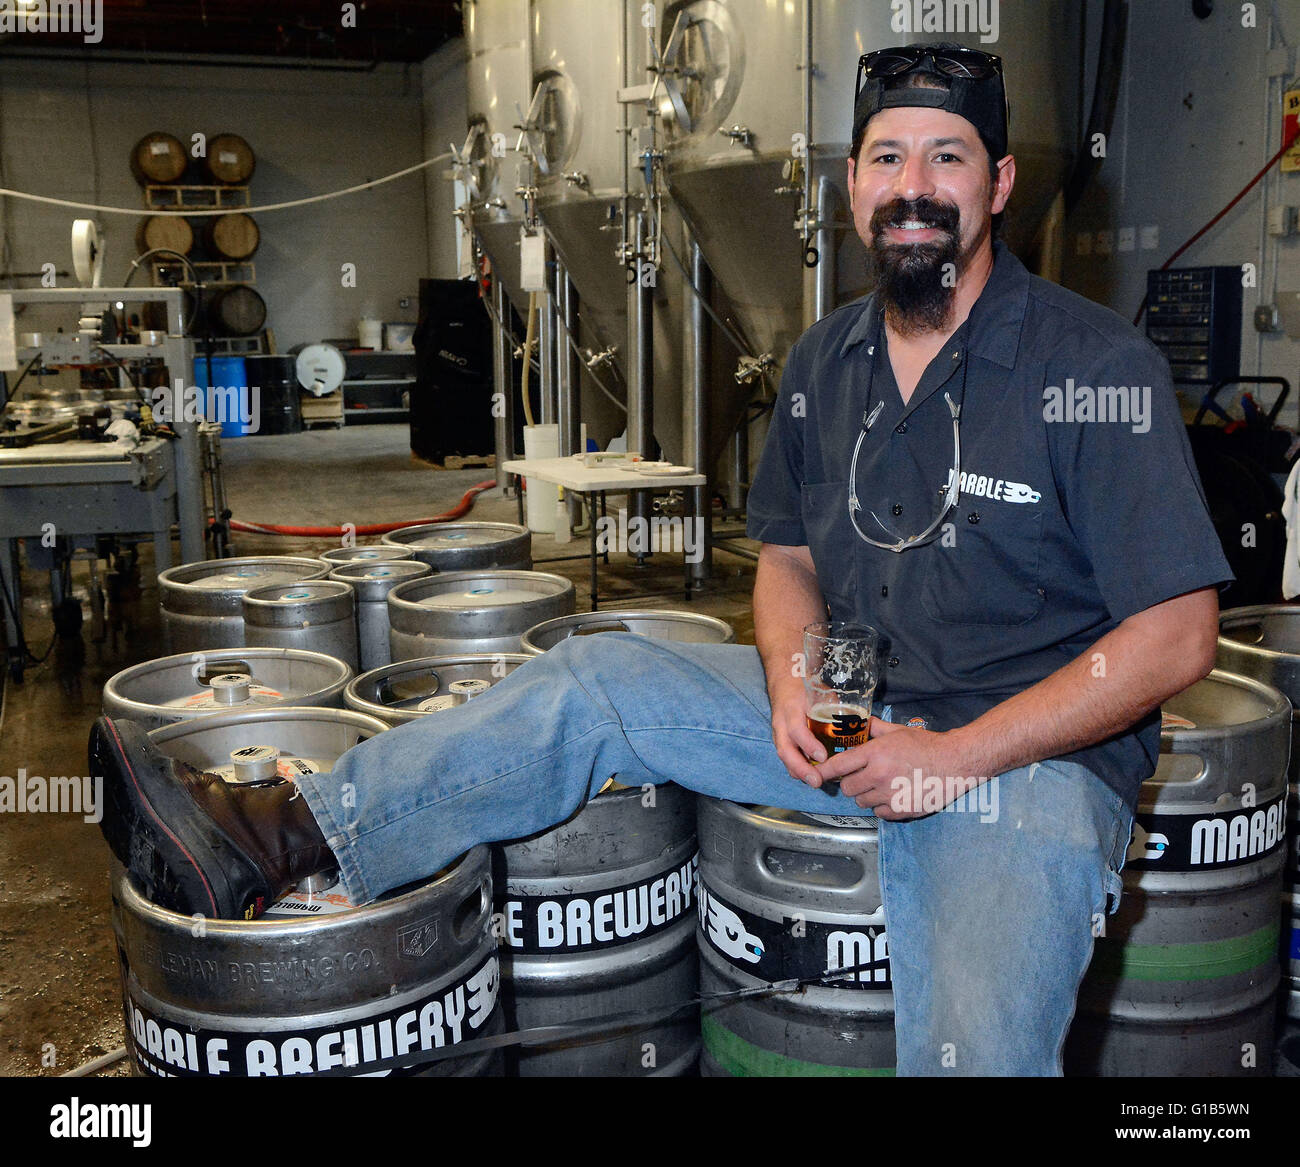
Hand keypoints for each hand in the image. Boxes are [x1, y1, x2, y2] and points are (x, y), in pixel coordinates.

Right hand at [768, 684, 827, 781]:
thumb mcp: (819, 692)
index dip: (809, 745)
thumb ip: (834, 707)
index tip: (823, 757)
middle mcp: (781, 724)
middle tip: (817, 781)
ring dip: (800, 772)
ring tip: (817, 782)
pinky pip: (787, 758)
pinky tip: (813, 776)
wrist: (784, 685)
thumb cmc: (805, 689)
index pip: (797, 730)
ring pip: (785, 758)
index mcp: (791, 709)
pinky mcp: (781, 741)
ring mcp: (778, 734)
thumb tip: (859, 724)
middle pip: (785, 751)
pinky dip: (799, 769)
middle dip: (801, 769)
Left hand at [808, 718, 985, 820]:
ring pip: (861, 801)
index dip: (823, 771)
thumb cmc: (927, 745)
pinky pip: (878, 813)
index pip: (838, 766)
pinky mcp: (900, 810)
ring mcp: (890, 795)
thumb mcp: (897, 731)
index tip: (814, 774)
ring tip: (881, 785)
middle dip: (850, 783)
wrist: (955, 763)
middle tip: (863, 777)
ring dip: (866, 795)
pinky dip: (882, 807)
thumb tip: (858, 723)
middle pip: (847, 788)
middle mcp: (879, 775)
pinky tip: (894, 795)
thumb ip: (874, 729)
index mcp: (875, 754)